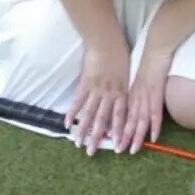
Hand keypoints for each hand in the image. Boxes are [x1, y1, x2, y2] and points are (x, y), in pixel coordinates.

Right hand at [64, 41, 129, 156]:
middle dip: (97, 137)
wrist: (106, 41)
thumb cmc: (120, 54)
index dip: (118, 131)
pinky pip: (78, 100)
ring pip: (89, 113)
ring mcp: (96, 89)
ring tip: (78, 144)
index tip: (117, 146)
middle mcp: (109, 93)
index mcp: (122, 91)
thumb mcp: (127, 72)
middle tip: (92, 153)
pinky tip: (67, 123)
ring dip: (83, 129)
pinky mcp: (85, 83)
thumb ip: (124, 87)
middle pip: (103, 119)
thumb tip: (125, 99)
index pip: (120, 116)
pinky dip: (72, 112)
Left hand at [116, 49, 172, 153]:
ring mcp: (146, 95)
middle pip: (127, 119)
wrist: (155, 50)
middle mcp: (135, 96)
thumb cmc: (145, 60)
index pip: (120, 113)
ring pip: (139, 119)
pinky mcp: (156, 93)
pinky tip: (154, 138)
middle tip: (117, 151)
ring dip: (136, 136)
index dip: (115, 128)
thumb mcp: (133, 76)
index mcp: (128, 92)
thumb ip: (130, 90)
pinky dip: (155, 126)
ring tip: (133, 150)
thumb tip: (125, 102)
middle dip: (123, 136)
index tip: (110, 140)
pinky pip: (155, 112)